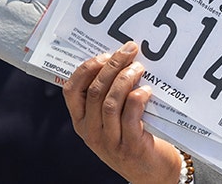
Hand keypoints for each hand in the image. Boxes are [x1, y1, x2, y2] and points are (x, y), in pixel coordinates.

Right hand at [63, 41, 182, 183]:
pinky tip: (147, 90)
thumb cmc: (132, 136)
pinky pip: (130, 117)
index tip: (105, 53)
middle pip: (95, 91)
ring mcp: (109, 141)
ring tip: (139, 67)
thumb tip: (119, 58)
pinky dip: (138, 99)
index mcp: (81, 121)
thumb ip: (109, 95)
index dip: (86, 69)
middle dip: (112, 65)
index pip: (71, 90)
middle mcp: (91, 131)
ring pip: (110, 102)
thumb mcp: (112, 119)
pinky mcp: (130, 147)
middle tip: (129, 50)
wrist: (151, 171)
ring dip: (125, 79)